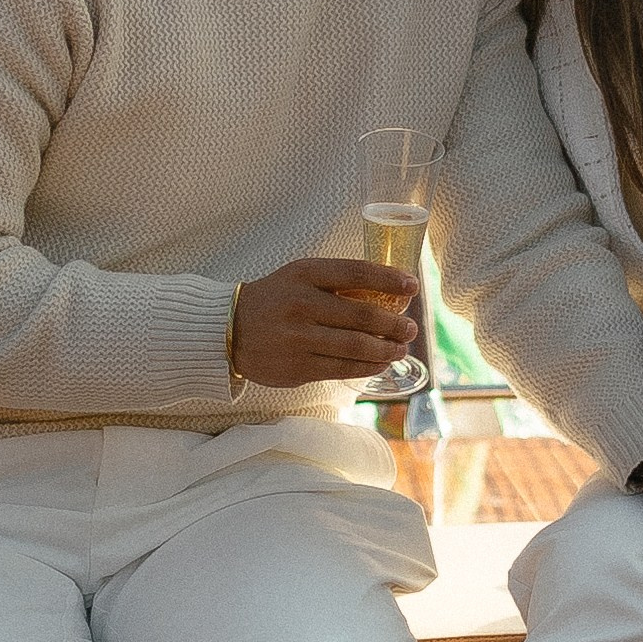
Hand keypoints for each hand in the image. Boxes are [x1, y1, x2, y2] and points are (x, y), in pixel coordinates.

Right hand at [228, 258, 418, 386]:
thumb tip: (388, 291)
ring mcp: (299, 338)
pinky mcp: (297, 367)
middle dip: (394, 323)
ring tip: (400, 348)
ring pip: (356, 346)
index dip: (389, 278)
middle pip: (362, 315)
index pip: (356, 273)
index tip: (412, 285)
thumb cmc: (275, 299)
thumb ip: (337, 281)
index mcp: (305, 274)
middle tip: (411, 328)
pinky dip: (367, 366)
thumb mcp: (299, 276)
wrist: (229, 330)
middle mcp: (301, 305)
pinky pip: (342, 368)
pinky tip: (380, 363)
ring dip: (386, 349)